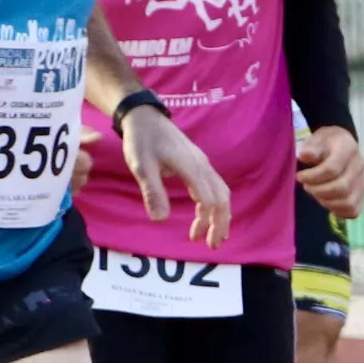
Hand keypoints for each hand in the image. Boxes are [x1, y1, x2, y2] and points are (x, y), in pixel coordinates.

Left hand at [124, 106, 232, 246]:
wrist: (145, 117)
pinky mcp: (200, 164)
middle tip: (212, 245)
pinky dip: (217, 205)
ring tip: (214, 236)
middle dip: (220, 223)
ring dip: (221, 216)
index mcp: (191, 168)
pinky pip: (216, 187)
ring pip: (222, 193)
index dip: (206, 220)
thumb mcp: (141, 166)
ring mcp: (203, 164)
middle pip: (222, 198)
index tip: (195, 237)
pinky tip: (208, 215)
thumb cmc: (141, 141)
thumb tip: (160, 220)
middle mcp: (203, 166)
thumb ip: (152, 191)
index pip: (208, 199)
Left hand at [293, 124, 363, 218]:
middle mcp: (359, 165)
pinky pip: (353, 210)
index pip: (333, 168)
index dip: (313, 176)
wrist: (340, 145)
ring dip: (326, 201)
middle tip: (306, 186)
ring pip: (348, 202)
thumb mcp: (317, 139)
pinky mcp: (362, 194)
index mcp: (348, 148)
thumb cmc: (325, 143)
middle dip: (318, 190)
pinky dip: (337, 210)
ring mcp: (363, 181)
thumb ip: (311, 147)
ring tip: (316, 193)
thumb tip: (304, 156)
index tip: (300, 176)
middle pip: (341, 187)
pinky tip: (326, 201)